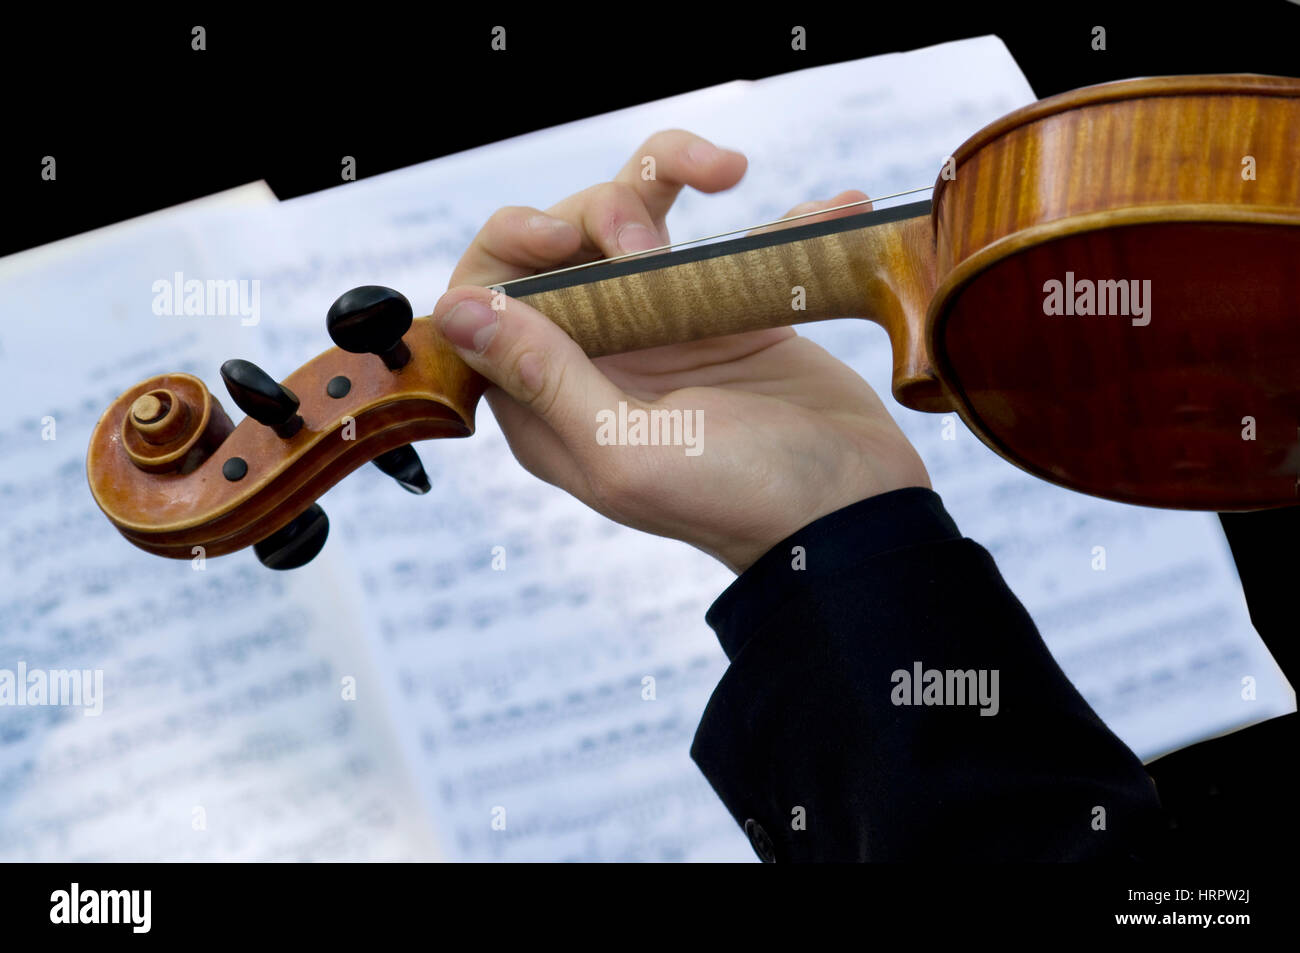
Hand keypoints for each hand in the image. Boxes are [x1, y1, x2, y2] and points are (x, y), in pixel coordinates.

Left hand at [433, 130, 930, 572]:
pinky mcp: (730, 313)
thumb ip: (545, 378)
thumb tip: (455, 311)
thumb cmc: (739, 498)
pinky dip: (772, 216)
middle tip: (651, 246)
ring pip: (638, 219)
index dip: (508, 249)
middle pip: (564, 244)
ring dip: (671, 173)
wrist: (854, 511)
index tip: (559, 236)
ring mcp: (664, 330)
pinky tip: (825, 208)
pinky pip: (729, 239)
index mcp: (550, 404)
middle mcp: (597, 360)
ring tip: (726, 170)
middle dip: (600, 213)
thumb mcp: (626, 449)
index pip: (488, 302)